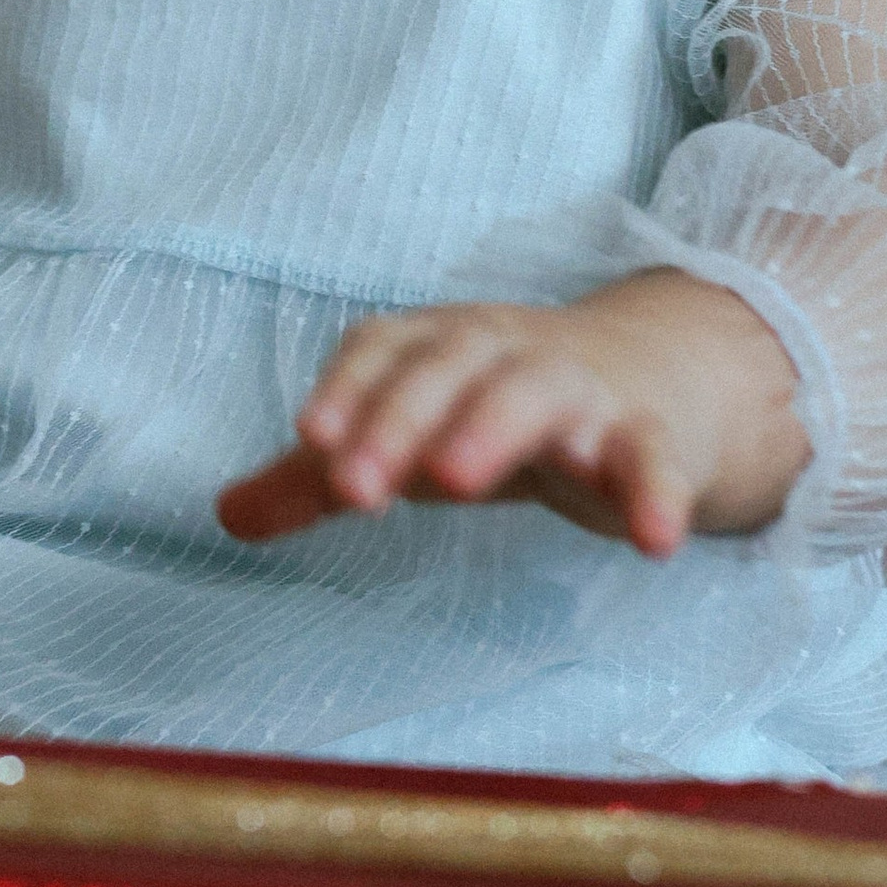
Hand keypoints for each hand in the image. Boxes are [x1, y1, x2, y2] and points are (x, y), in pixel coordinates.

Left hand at [216, 270, 809, 558]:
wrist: (660, 379)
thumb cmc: (504, 409)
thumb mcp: (412, 434)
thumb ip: (320, 480)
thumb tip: (226, 517)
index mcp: (443, 345)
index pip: (385, 349)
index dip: (349, 391)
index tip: (311, 440)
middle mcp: (507, 353)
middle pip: (450, 366)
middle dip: (398, 419)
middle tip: (354, 487)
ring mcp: (582, 392)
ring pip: (536, 393)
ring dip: (493, 427)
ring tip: (453, 482)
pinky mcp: (649, 438)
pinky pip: (653, 460)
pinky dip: (655, 493)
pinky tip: (652, 542)